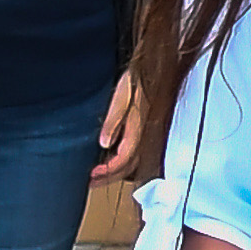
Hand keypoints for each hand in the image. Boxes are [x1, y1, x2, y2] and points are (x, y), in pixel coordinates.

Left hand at [90, 68, 140, 182]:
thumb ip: (114, 119)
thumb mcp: (123, 94)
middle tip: (90, 182)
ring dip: (115, 172)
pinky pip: (135, 152)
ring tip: (98, 175)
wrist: (159, 67)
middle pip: (128, 166)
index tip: (91, 176)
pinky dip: (122, 161)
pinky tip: (112, 160)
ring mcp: (147, 134)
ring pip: (133, 162)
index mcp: (138, 128)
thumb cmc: (139, 77)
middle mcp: (145, 134)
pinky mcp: (146, 130)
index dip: (107, 171)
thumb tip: (104, 142)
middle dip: (108, 177)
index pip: (123, 159)